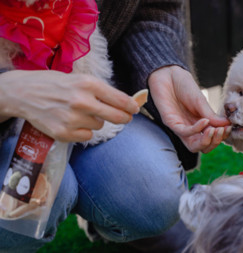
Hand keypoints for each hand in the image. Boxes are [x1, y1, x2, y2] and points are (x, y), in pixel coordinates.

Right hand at [0, 70, 138, 141]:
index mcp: (88, 84)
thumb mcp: (79, 79)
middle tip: (126, 118)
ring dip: (95, 121)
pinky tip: (71, 121)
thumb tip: (126, 102)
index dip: (131, 106)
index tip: (136, 109)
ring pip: (100, 126)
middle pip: (116, 117)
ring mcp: (72, 118)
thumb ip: (102, 90)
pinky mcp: (63, 133)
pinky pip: (86, 136)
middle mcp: (81, 101)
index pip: (120, 99)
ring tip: (79, 112)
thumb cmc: (55, 83)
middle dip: (124, 118)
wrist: (23, 92)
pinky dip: (83, 131)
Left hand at [148, 66, 230, 152]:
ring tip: (215, 130)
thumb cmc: (183, 86)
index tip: (229, 127)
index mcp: (200, 124)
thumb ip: (211, 115)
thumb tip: (228, 124)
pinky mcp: (170, 123)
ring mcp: (180, 127)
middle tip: (222, 130)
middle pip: (203, 147)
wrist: (167, 75)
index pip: (212, 139)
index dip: (222, 137)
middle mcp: (190, 129)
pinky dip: (196, 129)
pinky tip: (204, 120)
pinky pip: (184, 132)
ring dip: (206, 141)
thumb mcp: (201, 101)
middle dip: (215, 142)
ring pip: (193, 146)